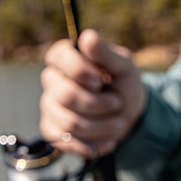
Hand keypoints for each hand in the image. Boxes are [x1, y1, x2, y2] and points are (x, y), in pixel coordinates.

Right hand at [39, 29, 147, 157]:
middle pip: (65, 95)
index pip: (58, 57)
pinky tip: (108, 141)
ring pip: (68, 122)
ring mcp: (50, 106)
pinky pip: (64, 141)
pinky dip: (92, 144)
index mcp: (67, 56)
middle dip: (98, 104)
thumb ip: (105, 53)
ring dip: (101, 126)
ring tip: (119, 123)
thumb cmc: (124, 84)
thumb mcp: (123, 66)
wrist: (129, 116)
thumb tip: (88, 36)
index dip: (79, 70)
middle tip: (117, 103)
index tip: (100, 80)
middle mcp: (53, 80)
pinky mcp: (53, 130)